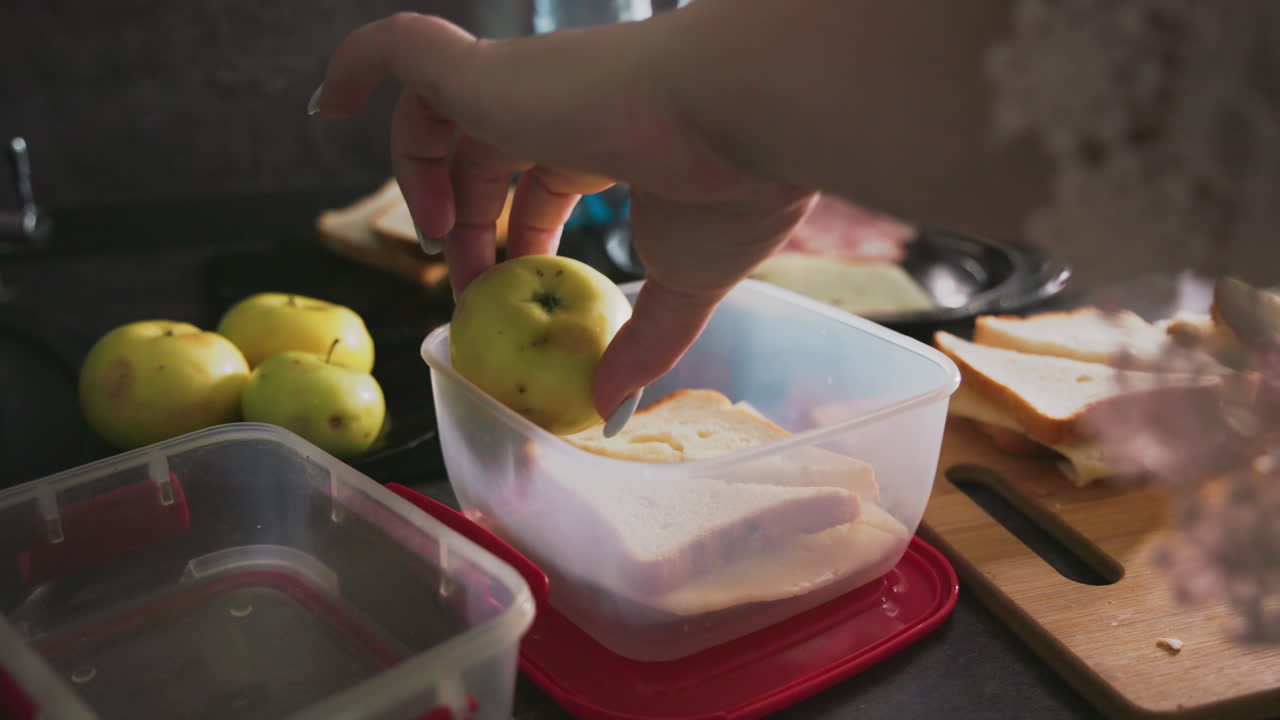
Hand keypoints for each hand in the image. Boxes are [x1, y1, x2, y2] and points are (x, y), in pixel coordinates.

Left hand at [310, 11, 815, 420]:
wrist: (741, 114)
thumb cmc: (731, 191)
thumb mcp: (687, 286)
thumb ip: (646, 342)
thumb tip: (613, 406)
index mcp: (608, 142)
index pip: (543, 179)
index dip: (517, 235)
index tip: (507, 289)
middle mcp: (560, 105)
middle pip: (486, 158)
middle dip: (468, 224)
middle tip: (464, 286)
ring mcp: (520, 83)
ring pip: (441, 109)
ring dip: (423, 173)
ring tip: (436, 237)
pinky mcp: (485, 70)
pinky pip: (400, 49)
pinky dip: (355, 63)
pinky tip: (323, 103)